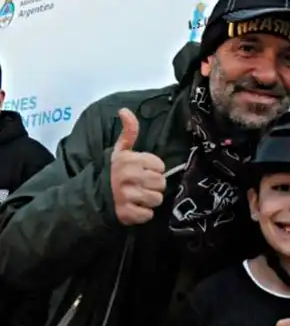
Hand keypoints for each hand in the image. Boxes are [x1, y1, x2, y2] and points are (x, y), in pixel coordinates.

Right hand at [110, 109, 165, 225]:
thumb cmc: (113, 172)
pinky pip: (148, 214)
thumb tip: (124, 110)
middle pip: (161, 183)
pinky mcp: (126, 213)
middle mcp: (128, 176)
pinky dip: (142, 214)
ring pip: (157, 199)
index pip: (160, 166)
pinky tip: (133, 208)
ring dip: (149, 200)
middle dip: (153, 186)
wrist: (93, 197)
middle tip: (140, 186)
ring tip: (137, 197)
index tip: (142, 171)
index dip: (153, 170)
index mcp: (129, 159)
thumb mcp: (120, 150)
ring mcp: (126, 195)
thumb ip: (129, 132)